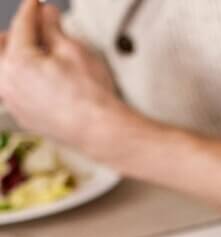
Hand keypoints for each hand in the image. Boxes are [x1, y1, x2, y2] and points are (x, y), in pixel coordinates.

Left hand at [0, 0, 126, 149]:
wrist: (101, 130)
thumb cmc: (90, 94)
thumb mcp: (73, 51)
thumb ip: (53, 29)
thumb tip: (47, 14)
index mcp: (17, 61)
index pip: (21, 26)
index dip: (31, 10)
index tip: (36, 3)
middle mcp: (7, 82)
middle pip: (1, 47)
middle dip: (14, 34)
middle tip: (33, 26)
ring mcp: (14, 102)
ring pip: (3, 72)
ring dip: (13, 58)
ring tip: (33, 53)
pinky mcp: (24, 117)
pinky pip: (12, 92)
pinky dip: (19, 80)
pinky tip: (36, 78)